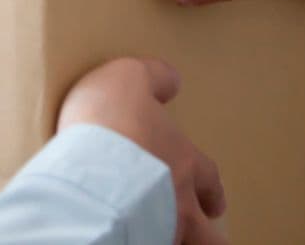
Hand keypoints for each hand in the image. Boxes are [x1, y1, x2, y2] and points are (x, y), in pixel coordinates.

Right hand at [59, 57, 228, 243]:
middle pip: (208, 231)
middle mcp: (180, 202)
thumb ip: (153, 77)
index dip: (212, 192)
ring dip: (176, 241)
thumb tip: (171, 80)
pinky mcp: (132, 243)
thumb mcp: (128, 77)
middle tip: (203, 235)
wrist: (90, 167)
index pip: (209, 180)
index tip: (214, 202)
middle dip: (207, 235)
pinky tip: (128, 242)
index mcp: (185, 163)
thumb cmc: (112, 121)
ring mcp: (161, 230)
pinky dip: (138, 244)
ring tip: (166, 241)